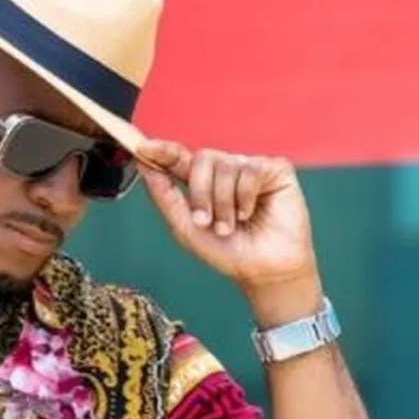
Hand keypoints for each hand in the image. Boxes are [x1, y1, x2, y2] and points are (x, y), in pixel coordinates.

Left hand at [136, 140, 322, 322]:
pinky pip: (251, 170)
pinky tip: (250, 212)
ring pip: (226, 165)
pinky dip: (246, 196)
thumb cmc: (226, 251)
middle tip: (206, 221)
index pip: (178, 157)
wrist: (263, 270)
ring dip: (224, 202)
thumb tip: (143, 166)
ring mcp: (249, 167)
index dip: (162, 150)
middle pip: (202, 159)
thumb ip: (164, 196)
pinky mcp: (274, 170)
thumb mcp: (185, 227)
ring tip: (231, 225)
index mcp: (201, 182)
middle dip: (201, 193)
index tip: (143, 148)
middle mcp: (224, 170)